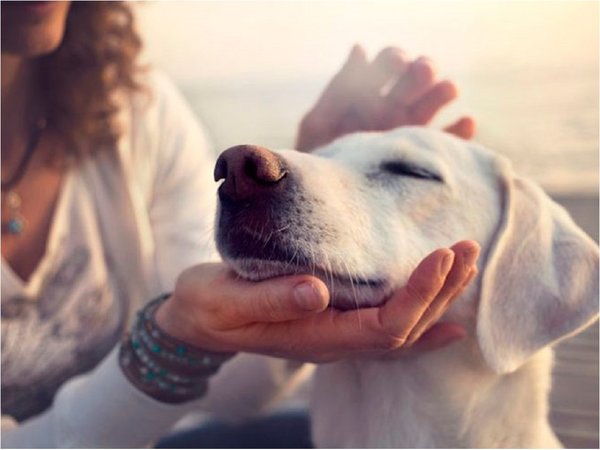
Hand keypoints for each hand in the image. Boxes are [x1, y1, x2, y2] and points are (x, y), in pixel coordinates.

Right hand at [155, 240, 479, 362]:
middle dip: (441, 290)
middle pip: (405, 328)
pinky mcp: (333, 320)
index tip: (441, 255)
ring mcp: (337, 335)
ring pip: (403, 328)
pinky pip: (388, 328)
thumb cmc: (208, 307)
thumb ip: (270, 299)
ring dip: (438, 298)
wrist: (197, 320)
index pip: (384, 326)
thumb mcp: (226, 301)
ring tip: (466, 264)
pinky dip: (423, 321)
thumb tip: (317, 291)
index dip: (418, 295)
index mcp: (314, 337)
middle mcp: (334, 342)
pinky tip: (449, 317)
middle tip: (467, 248)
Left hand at [296, 45, 475, 151]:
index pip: (388, 64)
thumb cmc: (317, 162)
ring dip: (443, 91)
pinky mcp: (424, 157)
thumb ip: (339, 89)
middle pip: (416, 78)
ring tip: (447, 90)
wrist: (328, 204)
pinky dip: (460, 132)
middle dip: (422, 70)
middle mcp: (393, 108)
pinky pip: (449, 142)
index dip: (394, 59)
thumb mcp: (319, 124)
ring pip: (435, 103)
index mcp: (367, 94)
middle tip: (422, 72)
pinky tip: (465, 123)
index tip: (397, 63)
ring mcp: (410, 132)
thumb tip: (360, 48)